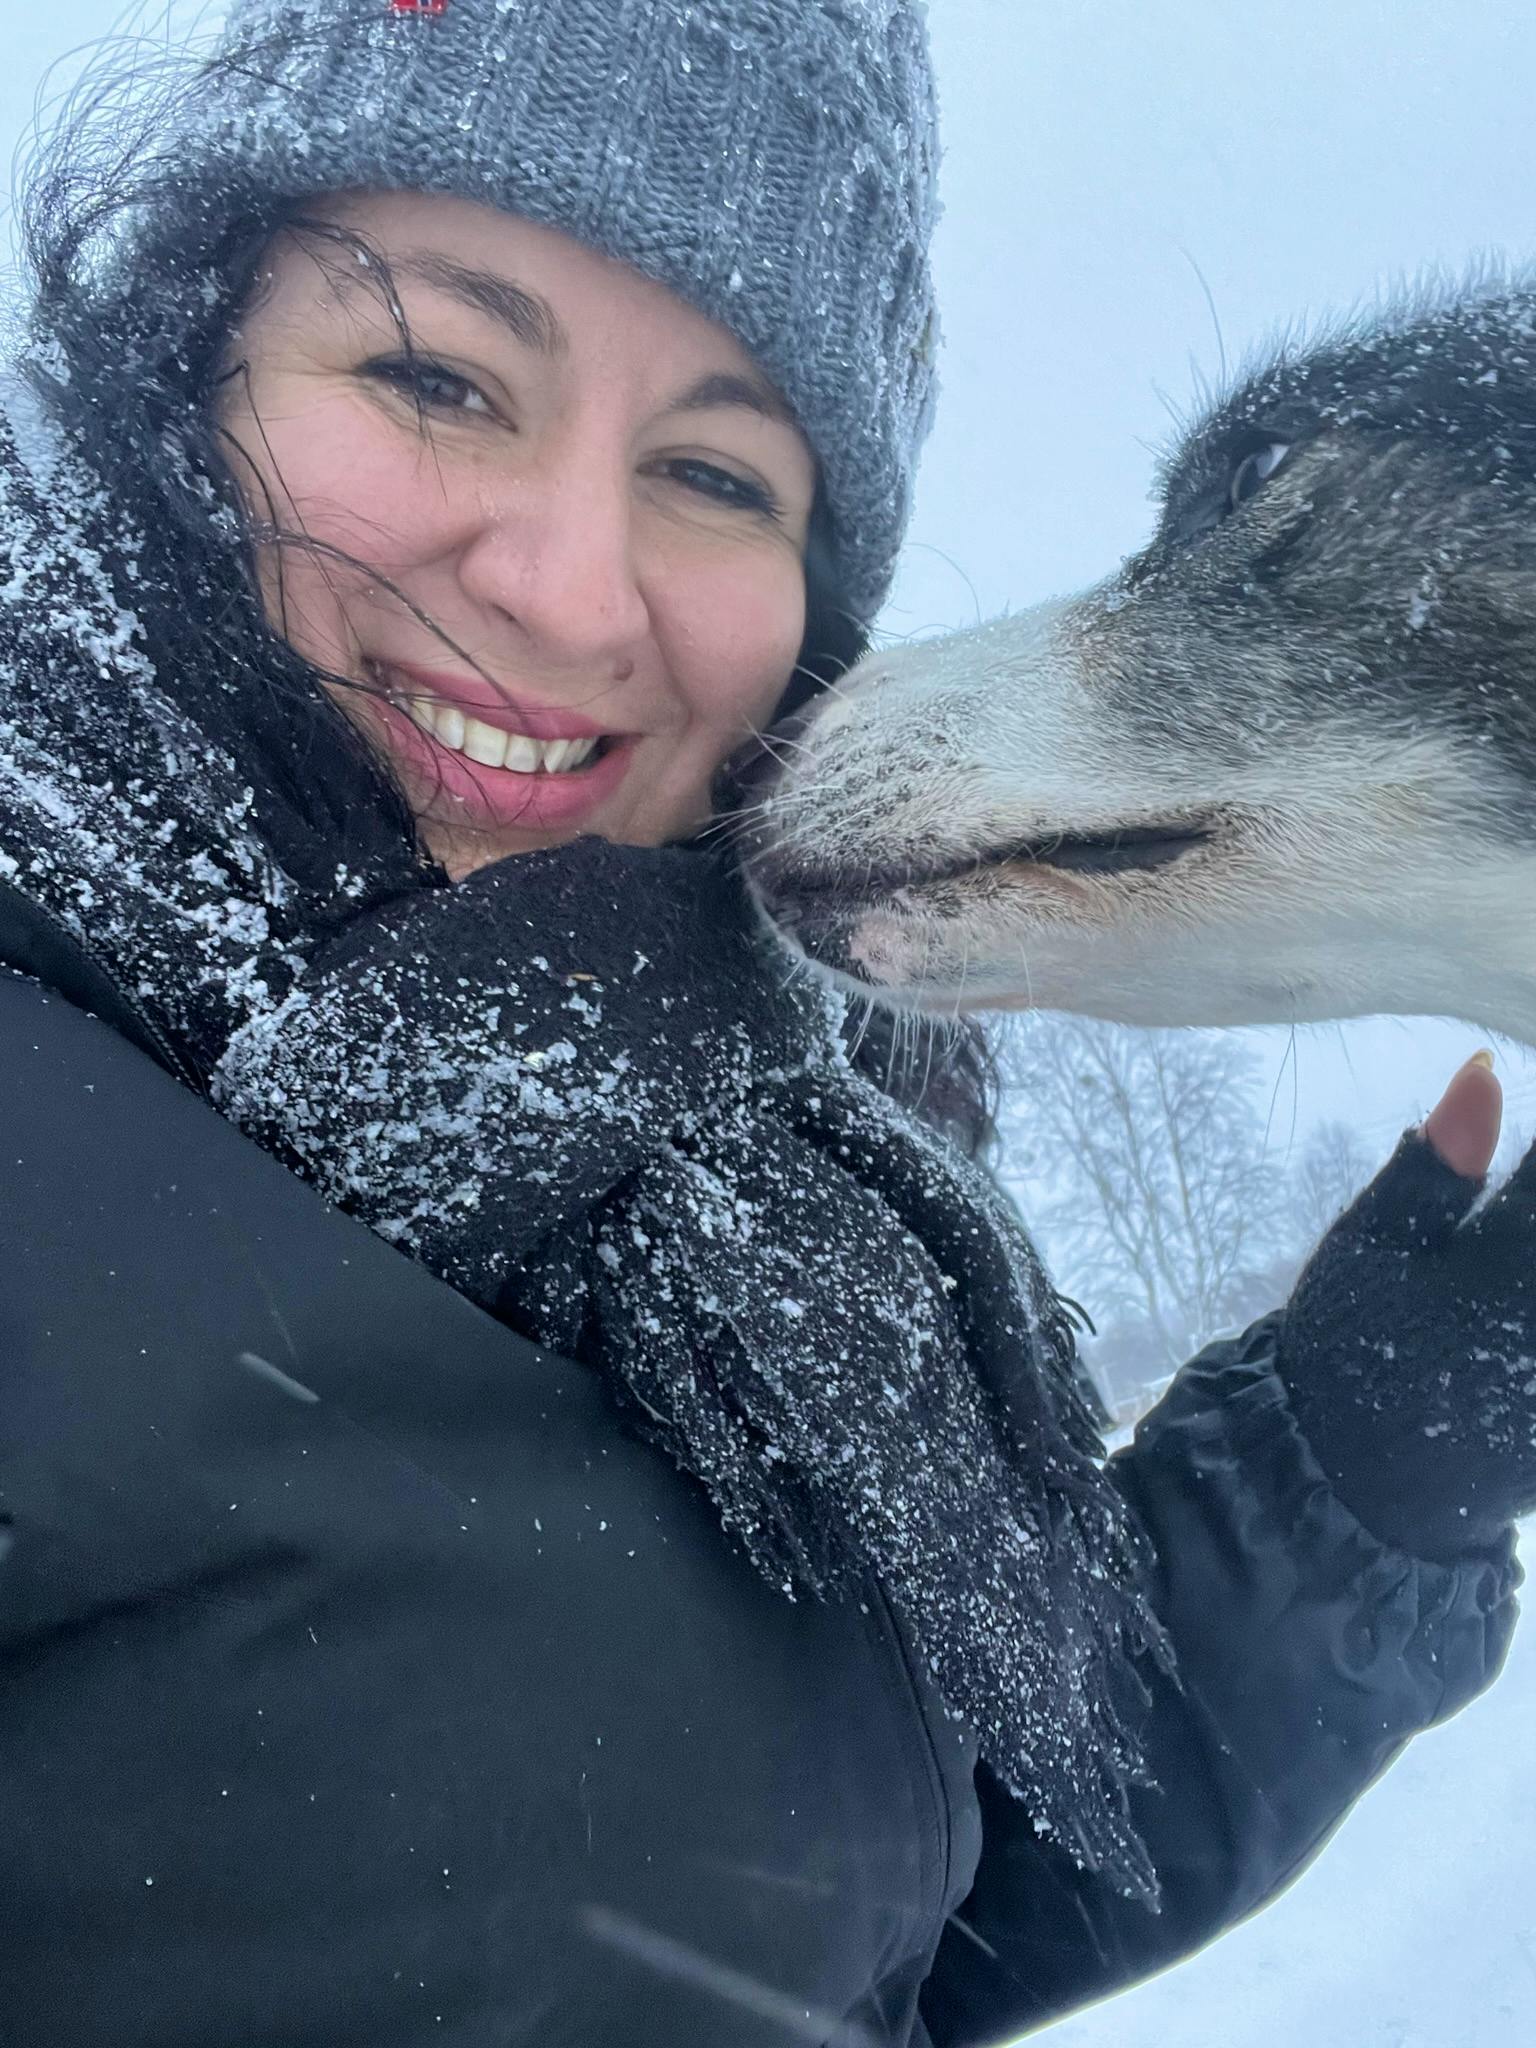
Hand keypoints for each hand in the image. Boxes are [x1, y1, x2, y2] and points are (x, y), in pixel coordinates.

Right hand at [1278, 1053, 1535, 1557]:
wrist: (1350, 1490)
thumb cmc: (1349, 1350)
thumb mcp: (1371, 1249)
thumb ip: (1437, 1165)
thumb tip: (1484, 1071)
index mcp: (1509, 1265)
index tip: (1528, 1078)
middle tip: (1512, 1206)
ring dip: (1533, 1251)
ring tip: (1511, 1245)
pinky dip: (1533, 1313)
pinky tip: (1514, 1301)